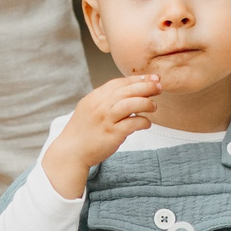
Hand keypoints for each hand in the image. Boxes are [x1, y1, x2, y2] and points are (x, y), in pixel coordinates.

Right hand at [40, 75, 162, 197]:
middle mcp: (100, 106)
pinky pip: (132, 124)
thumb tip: (130, 91)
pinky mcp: (112, 134)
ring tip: (154, 106)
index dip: (137, 79)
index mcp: (95, 97)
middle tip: (159, 87)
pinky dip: (143, 121)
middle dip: (146, 86)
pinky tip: (147, 123)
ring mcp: (105, 120)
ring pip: (130, 104)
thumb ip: (106, 99)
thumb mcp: (90, 108)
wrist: (71, 151)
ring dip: (146, 102)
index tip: (152, 78)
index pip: (119, 83)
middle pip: (126, 90)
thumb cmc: (84, 131)